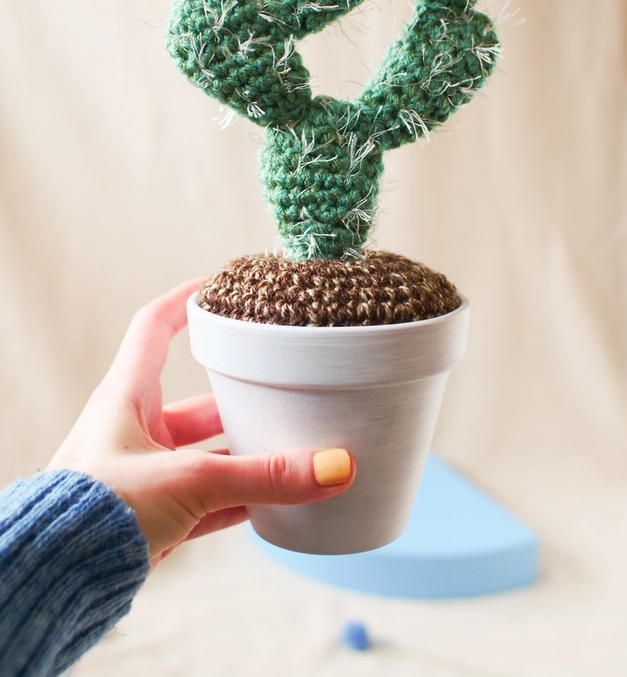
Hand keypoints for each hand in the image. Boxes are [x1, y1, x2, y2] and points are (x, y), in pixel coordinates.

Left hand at [47, 280, 354, 562]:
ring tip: (292, 447)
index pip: (153, 328)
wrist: (56, 575)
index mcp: (126, 398)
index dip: (184, 302)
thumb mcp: (188, 482)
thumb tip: (335, 467)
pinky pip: (207, 499)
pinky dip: (240, 500)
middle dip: (239, 396)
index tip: (219, 286)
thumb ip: (262, 476)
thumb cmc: (96, 510)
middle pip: (197, 400)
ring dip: (245, 455)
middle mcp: (134, 430)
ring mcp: (146, 473)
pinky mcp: (155, 514)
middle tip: (281, 386)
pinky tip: (275, 503)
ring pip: (206, 454)